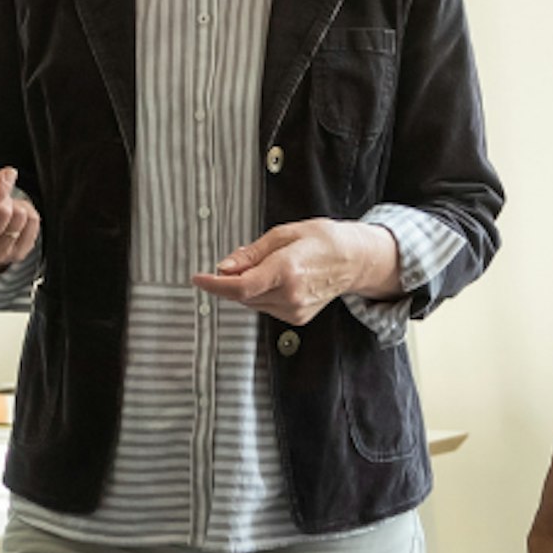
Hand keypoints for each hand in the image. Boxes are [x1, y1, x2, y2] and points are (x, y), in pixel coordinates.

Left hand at [194, 218, 396, 324]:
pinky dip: (260, 294)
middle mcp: (290, 295)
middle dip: (231, 280)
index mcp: (287, 270)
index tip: (198, 278)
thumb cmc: (323, 241)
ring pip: (251, 302)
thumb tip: (224, 267)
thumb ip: (250, 253)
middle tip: (237, 262)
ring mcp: (295, 310)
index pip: (240, 286)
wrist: (354, 260)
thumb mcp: (284, 234)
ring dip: (246, 287)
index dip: (214, 284)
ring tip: (267, 266)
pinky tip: (275, 279)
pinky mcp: (297, 318)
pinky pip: (265, 307)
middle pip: (242, 295)